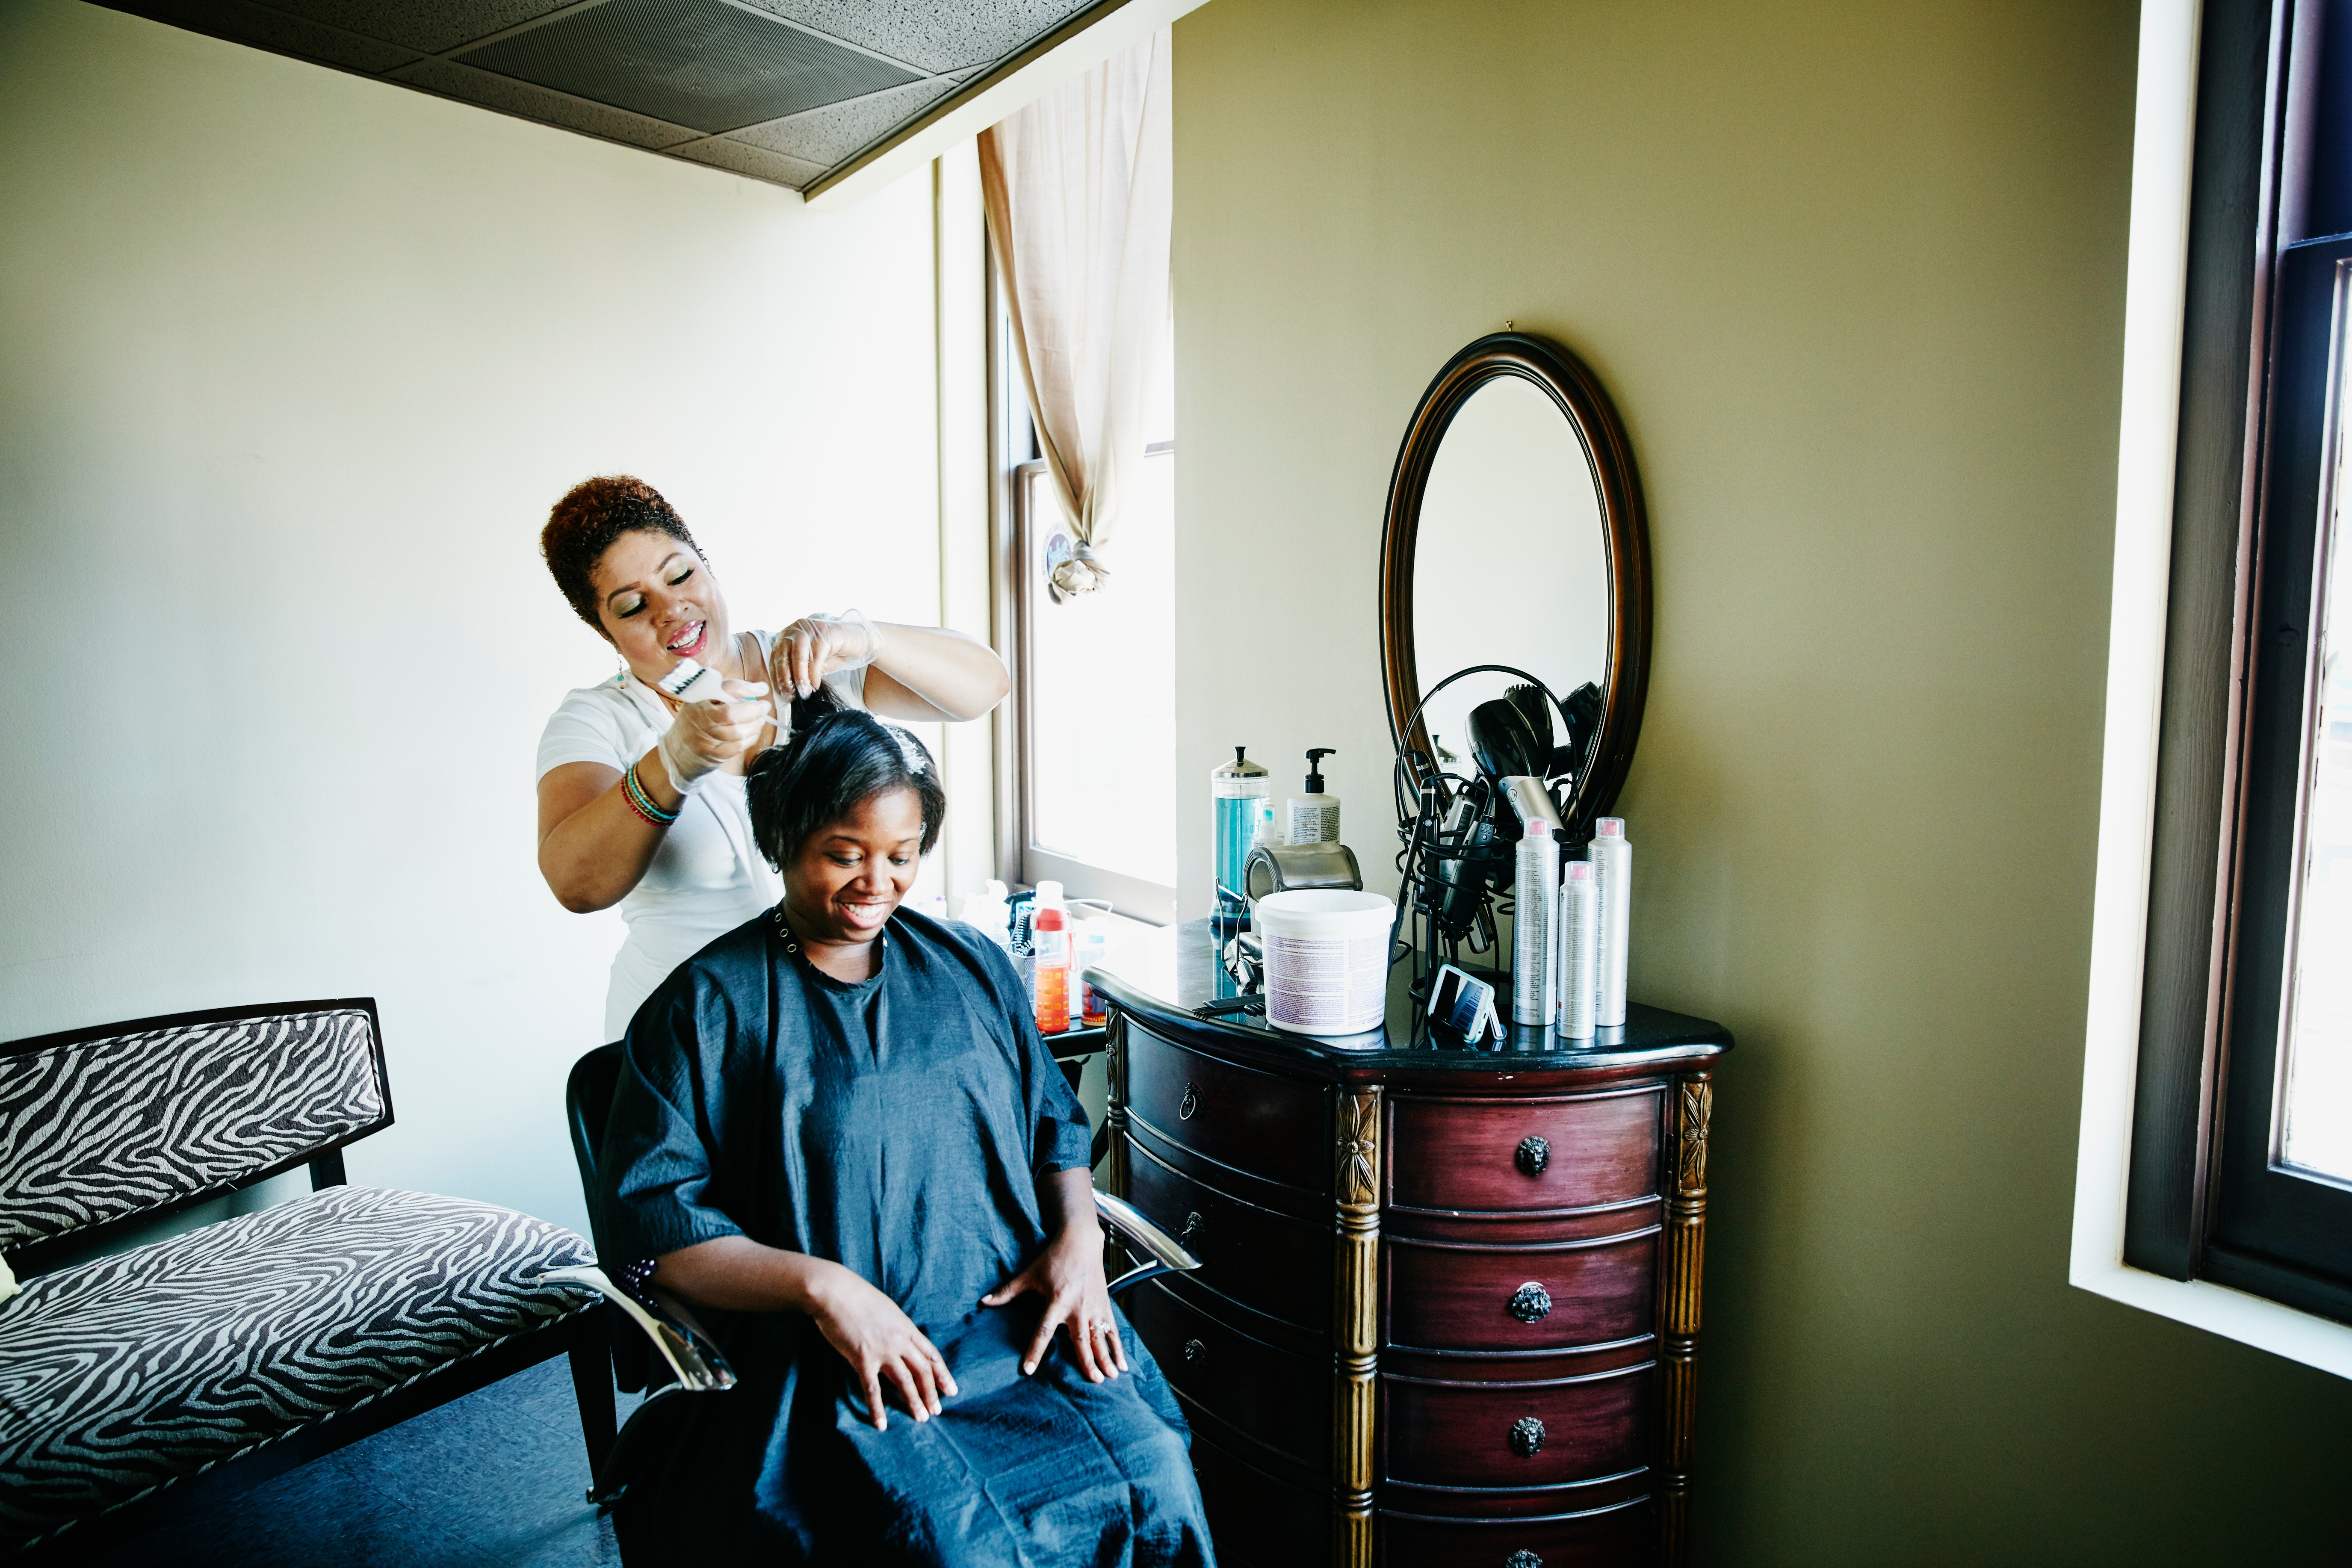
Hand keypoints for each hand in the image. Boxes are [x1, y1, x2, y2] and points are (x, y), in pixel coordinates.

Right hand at [653, 678, 770, 793]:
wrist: (676, 751)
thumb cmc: (696, 722)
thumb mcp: (701, 702)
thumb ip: (722, 695)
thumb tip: (753, 691)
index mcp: (699, 698)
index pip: (725, 688)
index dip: (748, 688)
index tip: (762, 689)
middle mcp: (699, 716)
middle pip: (732, 712)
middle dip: (754, 710)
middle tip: (764, 706)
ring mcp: (704, 736)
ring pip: (738, 731)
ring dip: (755, 725)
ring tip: (760, 720)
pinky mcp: (712, 753)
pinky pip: (738, 746)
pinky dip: (751, 738)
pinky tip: (753, 733)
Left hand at [773, 613, 882, 697]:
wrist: (858, 640)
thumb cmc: (832, 653)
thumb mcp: (811, 663)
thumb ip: (798, 671)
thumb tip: (786, 691)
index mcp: (787, 635)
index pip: (776, 657)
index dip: (777, 677)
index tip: (782, 694)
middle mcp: (795, 629)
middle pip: (784, 655)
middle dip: (786, 679)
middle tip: (791, 696)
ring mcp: (810, 629)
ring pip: (799, 656)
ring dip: (800, 678)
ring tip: (804, 692)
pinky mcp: (825, 632)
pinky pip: (816, 657)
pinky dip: (815, 674)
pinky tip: (816, 685)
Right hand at [803, 1261, 957, 1430]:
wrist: (835, 1292)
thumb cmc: (858, 1297)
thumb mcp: (887, 1310)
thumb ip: (897, 1327)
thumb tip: (902, 1340)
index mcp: (906, 1327)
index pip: (931, 1354)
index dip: (943, 1374)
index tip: (951, 1390)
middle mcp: (899, 1340)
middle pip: (923, 1370)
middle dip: (932, 1392)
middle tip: (937, 1411)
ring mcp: (882, 1350)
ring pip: (905, 1381)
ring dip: (914, 1402)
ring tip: (921, 1419)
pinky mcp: (862, 1358)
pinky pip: (872, 1389)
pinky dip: (877, 1409)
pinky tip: (881, 1424)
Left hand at [979, 1224, 1126, 1382]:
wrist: (1081, 1241)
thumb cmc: (1054, 1257)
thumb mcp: (1029, 1274)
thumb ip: (1007, 1291)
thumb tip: (983, 1302)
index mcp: (1057, 1301)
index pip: (1043, 1331)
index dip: (1035, 1350)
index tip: (1029, 1370)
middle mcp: (1077, 1308)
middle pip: (1081, 1340)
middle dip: (1088, 1362)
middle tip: (1094, 1381)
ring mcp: (1094, 1308)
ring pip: (1100, 1338)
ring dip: (1107, 1358)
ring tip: (1112, 1377)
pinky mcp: (1105, 1306)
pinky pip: (1113, 1330)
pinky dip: (1118, 1347)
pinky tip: (1123, 1363)